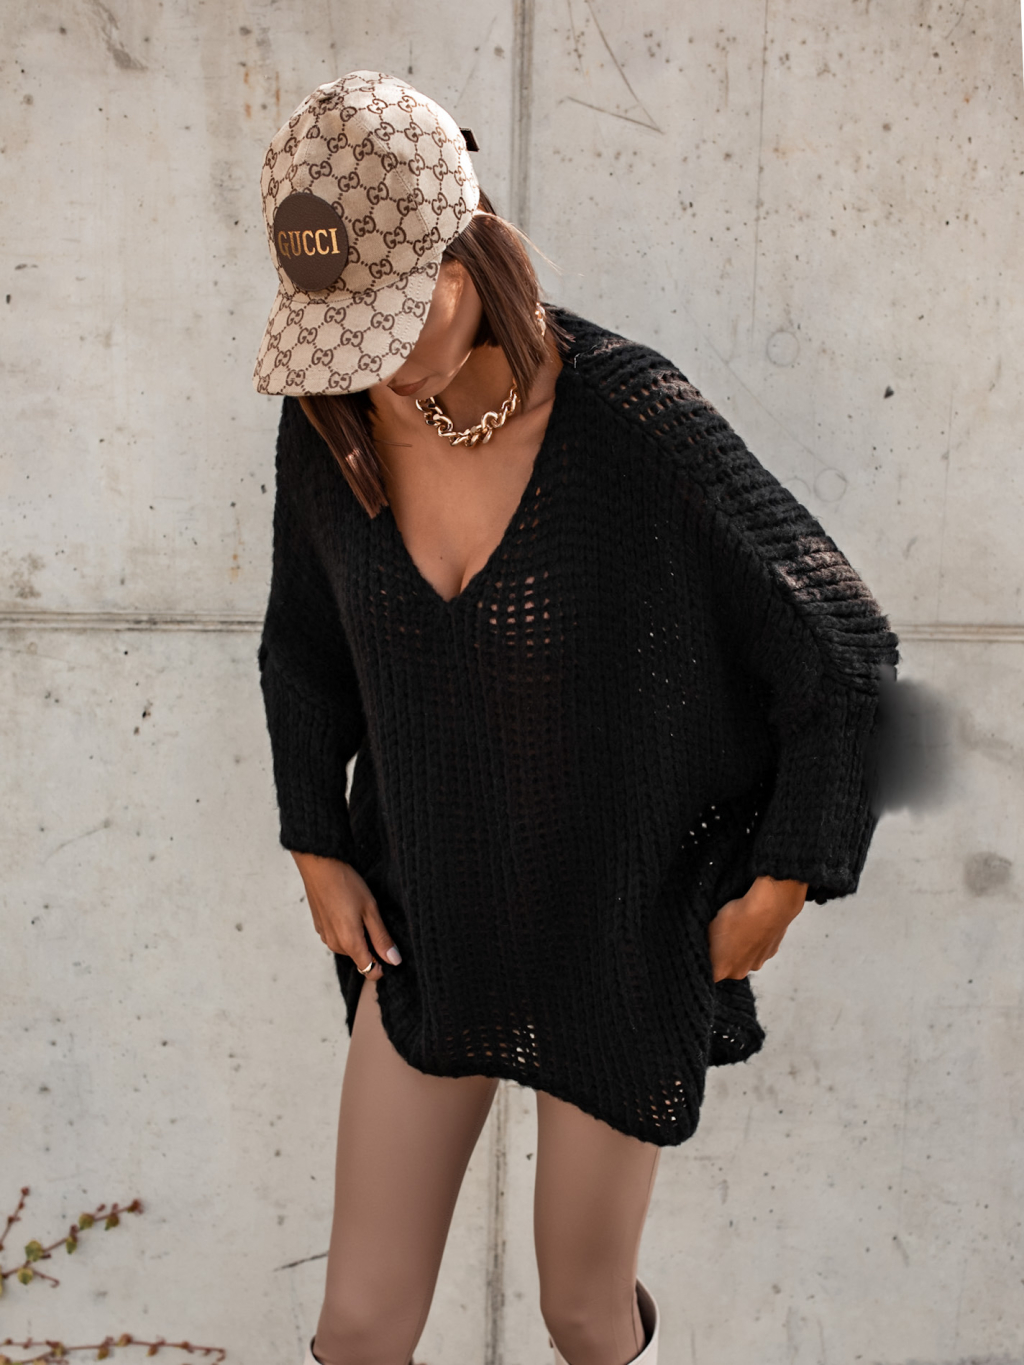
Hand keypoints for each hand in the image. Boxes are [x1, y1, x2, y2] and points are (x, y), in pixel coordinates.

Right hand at [290, 851, 401, 982]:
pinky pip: (338, 937)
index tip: (388, 948)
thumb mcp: (370, 909)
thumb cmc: (346, 884)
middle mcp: (335, 944)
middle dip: (371, 946)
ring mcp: (325, 936)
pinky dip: (346, 929)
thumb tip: (394, 960)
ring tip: (360, 911)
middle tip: (374, 919)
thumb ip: (382, 938)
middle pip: (359, 958)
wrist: (319, 866)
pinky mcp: (320, 928)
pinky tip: (348, 909)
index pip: (368, 971)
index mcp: (349, 943)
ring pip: (349, 947)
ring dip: (358, 937)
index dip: (382, 965)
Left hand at [707, 875, 807, 981]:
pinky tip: (753, 926)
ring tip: (739, 927)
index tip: (704, 948)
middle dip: (722, 954)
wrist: (768, 908)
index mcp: (722, 969)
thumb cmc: (736, 918)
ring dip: (740, 947)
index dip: (705, 960)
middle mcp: (740, 972)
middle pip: (726, 966)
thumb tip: (706, 944)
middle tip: (720, 935)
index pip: (708, 972)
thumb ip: (707, 942)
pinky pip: (757, 950)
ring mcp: (757, 963)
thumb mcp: (710, 928)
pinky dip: (754, 941)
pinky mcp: (770, 953)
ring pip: (743, 958)